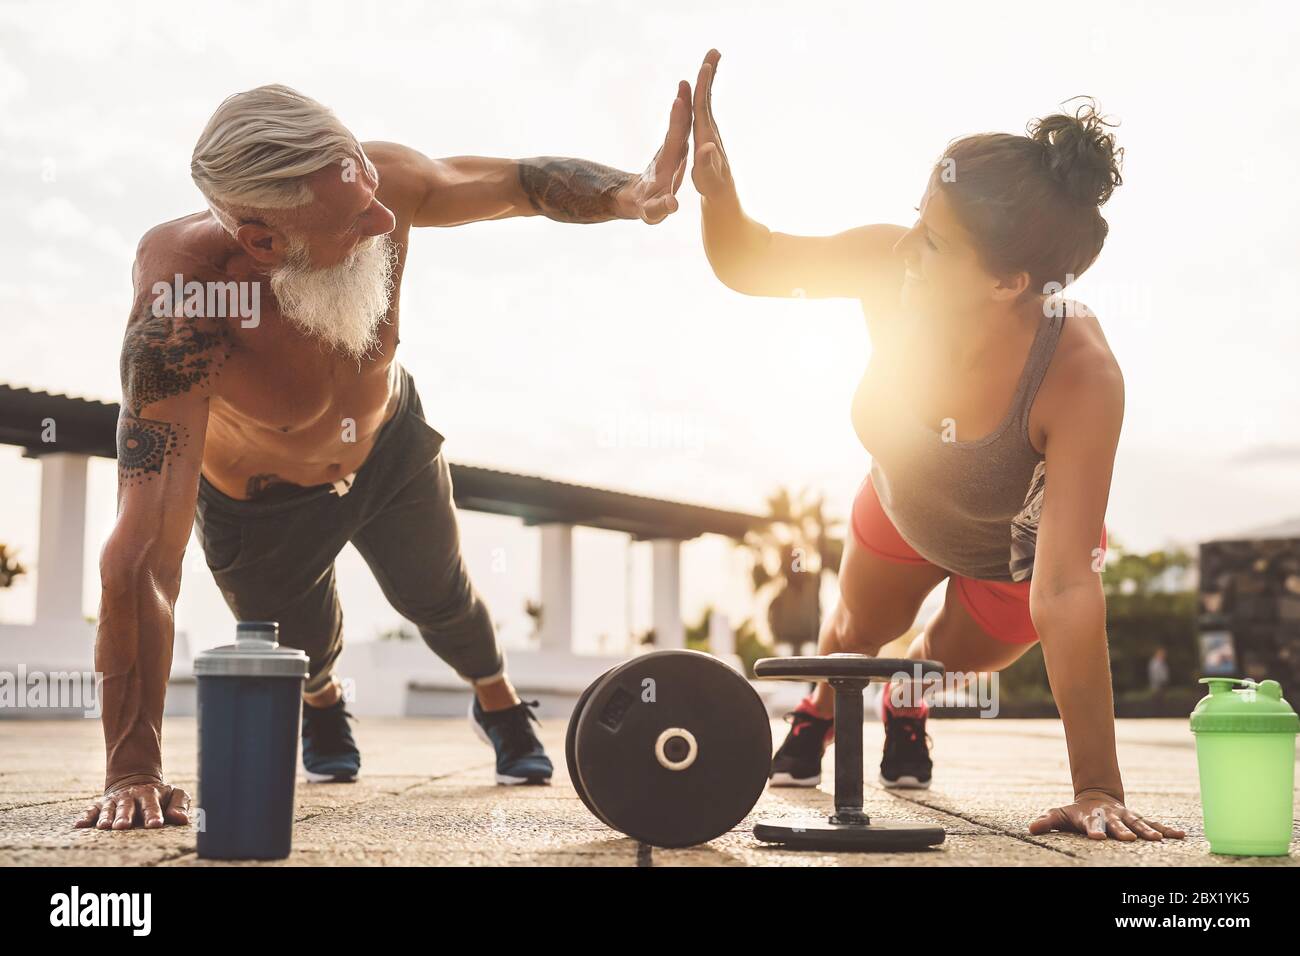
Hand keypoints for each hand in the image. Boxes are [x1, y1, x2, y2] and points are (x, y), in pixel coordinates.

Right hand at [73, 781, 191, 830]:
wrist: (137, 781)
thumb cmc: (159, 796)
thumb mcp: (174, 795)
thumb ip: (180, 805)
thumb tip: (181, 819)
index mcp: (150, 795)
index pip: (152, 806)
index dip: (153, 815)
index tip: (155, 824)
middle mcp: (131, 797)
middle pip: (128, 807)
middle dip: (125, 816)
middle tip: (123, 826)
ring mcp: (114, 801)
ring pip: (109, 809)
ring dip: (106, 817)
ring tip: (104, 826)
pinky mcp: (100, 804)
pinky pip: (91, 810)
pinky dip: (85, 817)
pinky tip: (79, 825)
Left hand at [618, 79, 691, 223]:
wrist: (634, 198)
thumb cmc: (645, 207)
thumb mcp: (652, 212)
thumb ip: (660, 208)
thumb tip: (671, 205)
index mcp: (667, 162)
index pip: (673, 138)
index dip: (677, 120)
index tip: (679, 101)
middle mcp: (670, 151)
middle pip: (679, 124)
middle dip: (683, 103)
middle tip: (686, 81)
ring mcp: (672, 149)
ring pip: (681, 122)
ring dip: (685, 101)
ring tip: (687, 81)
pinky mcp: (675, 149)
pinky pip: (682, 125)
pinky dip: (686, 110)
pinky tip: (688, 95)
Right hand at [691, 49, 733, 199]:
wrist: (721, 192)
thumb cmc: (712, 186)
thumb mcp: (706, 177)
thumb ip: (706, 163)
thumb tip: (708, 148)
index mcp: (707, 136)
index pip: (704, 107)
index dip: (704, 87)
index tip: (705, 67)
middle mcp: (710, 129)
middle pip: (708, 96)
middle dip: (710, 74)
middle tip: (714, 51)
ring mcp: (709, 130)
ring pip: (707, 99)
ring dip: (708, 79)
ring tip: (710, 60)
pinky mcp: (707, 133)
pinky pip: (704, 107)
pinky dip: (703, 93)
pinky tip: (702, 86)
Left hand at [1028, 790, 1185, 841]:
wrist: (1096, 798)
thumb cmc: (1076, 813)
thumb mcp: (1060, 815)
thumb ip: (1048, 821)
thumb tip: (1031, 828)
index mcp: (1092, 818)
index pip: (1092, 824)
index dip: (1094, 829)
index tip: (1097, 836)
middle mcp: (1112, 817)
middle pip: (1118, 825)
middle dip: (1123, 831)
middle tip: (1128, 839)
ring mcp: (1127, 818)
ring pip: (1139, 824)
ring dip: (1148, 832)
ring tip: (1158, 840)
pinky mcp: (1138, 820)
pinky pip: (1154, 825)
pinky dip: (1167, 830)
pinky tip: (1181, 835)